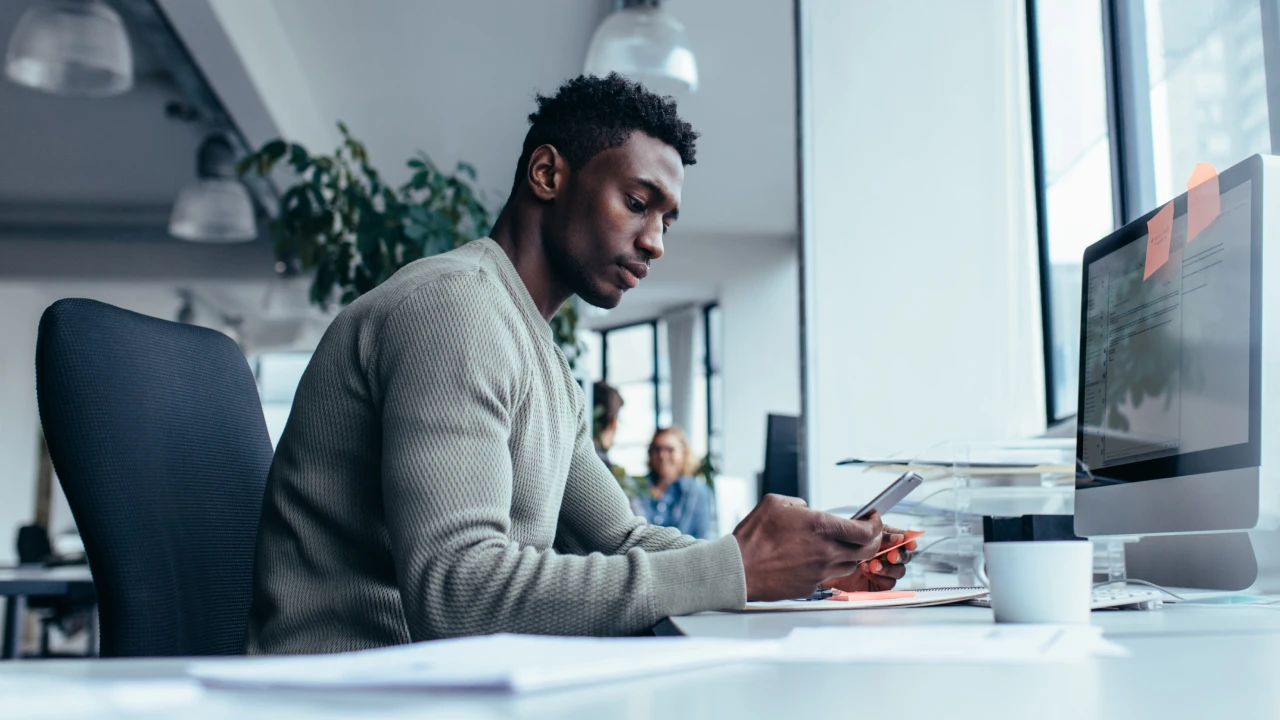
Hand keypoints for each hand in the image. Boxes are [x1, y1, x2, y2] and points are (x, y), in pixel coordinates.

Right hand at [732, 494, 883, 600]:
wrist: (739, 569)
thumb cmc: (752, 538)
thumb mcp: (775, 503)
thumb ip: (798, 504)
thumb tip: (806, 508)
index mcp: (821, 527)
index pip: (866, 531)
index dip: (876, 524)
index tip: (873, 519)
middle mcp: (826, 551)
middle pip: (866, 550)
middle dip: (872, 540)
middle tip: (866, 532)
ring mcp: (820, 572)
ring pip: (850, 564)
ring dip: (851, 554)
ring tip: (837, 545)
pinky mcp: (811, 587)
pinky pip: (829, 576)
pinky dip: (828, 567)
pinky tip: (813, 559)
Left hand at [823, 526, 919, 592]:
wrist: (820, 566)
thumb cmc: (834, 547)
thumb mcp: (855, 536)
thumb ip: (877, 535)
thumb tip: (896, 535)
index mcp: (880, 539)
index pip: (902, 538)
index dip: (908, 540)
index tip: (909, 541)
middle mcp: (883, 554)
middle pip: (904, 556)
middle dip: (900, 555)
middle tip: (891, 555)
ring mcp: (881, 570)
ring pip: (899, 570)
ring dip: (888, 567)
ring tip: (873, 564)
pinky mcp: (877, 585)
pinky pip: (889, 583)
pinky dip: (881, 578)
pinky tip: (867, 571)